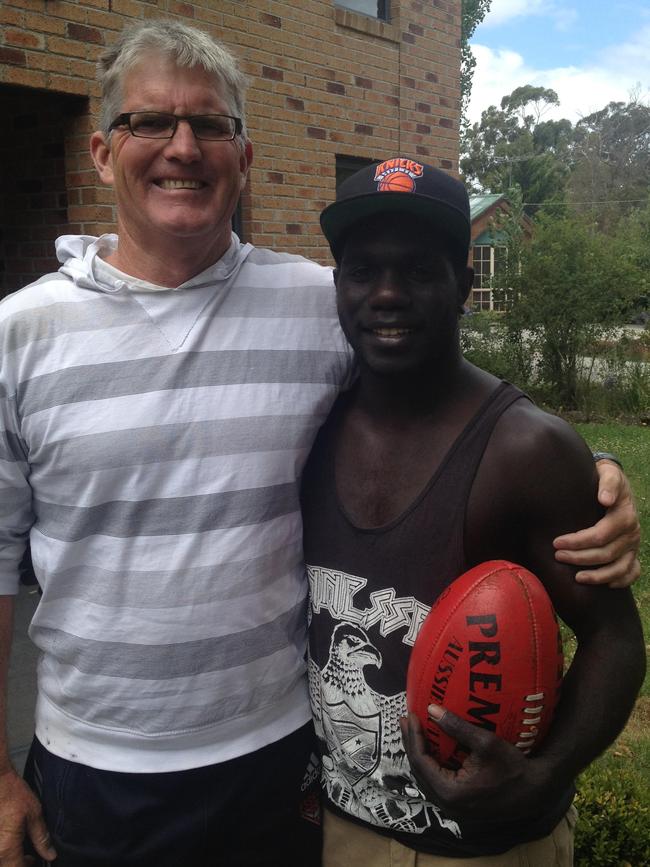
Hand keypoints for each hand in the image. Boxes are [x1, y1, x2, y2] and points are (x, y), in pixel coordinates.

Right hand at [0, 767, 55, 865]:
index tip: (34, 861)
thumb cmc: (12, 793)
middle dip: (17, 864)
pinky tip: (11, 840)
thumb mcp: (33, 814)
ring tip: (20, 850)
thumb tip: (50, 855)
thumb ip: (41, 838)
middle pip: (7, 866)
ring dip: (10, 859)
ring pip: (2, 860)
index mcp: (6, 849)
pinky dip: (4, 850)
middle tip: (28, 857)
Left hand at [400, 707, 556, 822]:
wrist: (536, 792)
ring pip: (426, 778)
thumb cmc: (513, 767)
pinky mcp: (460, 806)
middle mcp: (447, 805)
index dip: (413, 737)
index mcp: (450, 792)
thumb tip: (432, 709)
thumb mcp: (485, 743)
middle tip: (407, 720)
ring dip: (420, 753)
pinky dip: (431, 763)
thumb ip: (457, 727)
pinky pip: (437, 782)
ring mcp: (453, 808)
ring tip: (415, 730)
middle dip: (412, 744)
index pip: (420, 762)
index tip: (410, 716)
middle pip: (419, 771)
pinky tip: (432, 747)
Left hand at [553, 460, 640, 587]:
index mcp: (625, 516)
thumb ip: (608, 483)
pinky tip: (604, 584)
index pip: (600, 535)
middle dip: (580, 558)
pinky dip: (620, 580)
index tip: (557, 542)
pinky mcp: (633, 553)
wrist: (615, 483)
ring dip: (598, 576)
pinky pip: (632, 572)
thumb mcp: (609, 473)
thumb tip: (605, 499)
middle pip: (606, 554)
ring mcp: (634, 545)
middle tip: (558, 556)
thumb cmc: (606, 479)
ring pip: (619, 568)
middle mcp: (632, 533)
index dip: (578, 541)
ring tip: (576, 578)